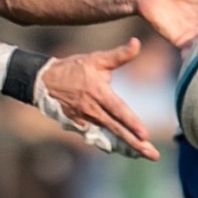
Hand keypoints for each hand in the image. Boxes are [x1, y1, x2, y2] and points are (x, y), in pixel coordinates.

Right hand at [34, 39, 154, 156]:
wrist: (44, 82)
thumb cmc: (73, 68)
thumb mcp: (96, 58)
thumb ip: (119, 54)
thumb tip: (137, 42)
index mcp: (99, 93)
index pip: (118, 110)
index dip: (131, 123)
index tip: (145, 135)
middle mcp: (93, 110)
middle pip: (117, 130)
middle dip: (135, 144)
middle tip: (153, 155)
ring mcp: (86, 120)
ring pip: (110, 135)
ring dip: (128, 146)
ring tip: (145, 154)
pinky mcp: (80, 125)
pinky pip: (99, 136)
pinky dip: (113, 144)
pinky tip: (127, 151)